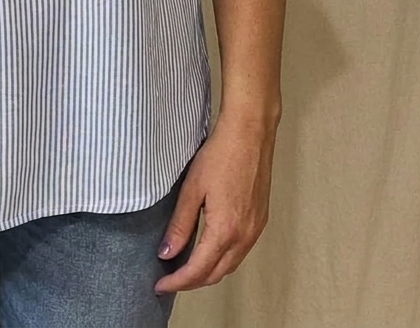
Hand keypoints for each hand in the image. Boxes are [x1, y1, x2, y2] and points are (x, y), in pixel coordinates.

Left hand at [153, 110, 277, 293]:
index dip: (177, 282)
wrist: (250, 134)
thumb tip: (166, 253)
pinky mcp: (260, 220)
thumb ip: (180, 224)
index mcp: (225, 231)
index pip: (198, 270)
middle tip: (168, 280)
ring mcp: (255, 229)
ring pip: (230, 265)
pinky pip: (240, 251)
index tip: (160, 286)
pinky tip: (208, 250)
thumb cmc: (220, 155)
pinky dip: (222, 259)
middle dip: (191, 282)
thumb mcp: (192, 189)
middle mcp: (244, 236)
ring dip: (208, 272)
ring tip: (184, 268)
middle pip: (216, 273)